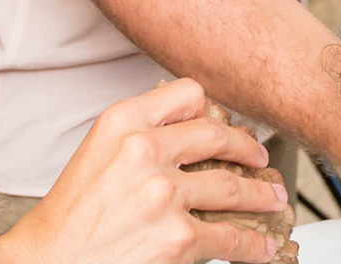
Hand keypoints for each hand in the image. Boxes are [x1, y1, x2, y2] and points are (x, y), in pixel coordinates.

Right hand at [0, 80, 289, 263]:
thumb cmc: (67, 220)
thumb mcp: (94, 155)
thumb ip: (136, 136)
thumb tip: (183, 136)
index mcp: (122, 122)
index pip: (188, 94)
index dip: (211, 110)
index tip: (223, 124)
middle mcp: (145, 150)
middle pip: (218, 137)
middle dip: (249, 149)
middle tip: (260, 158)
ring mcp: (164, 194)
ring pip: (233, 190)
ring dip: (261, 197)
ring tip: (273, 200)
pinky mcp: (178, 238)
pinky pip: (230, 239)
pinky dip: (253, 247)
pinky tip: (262, 246)